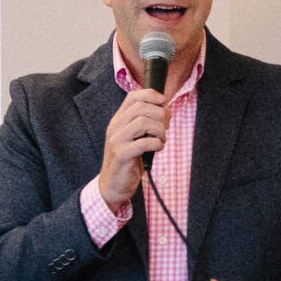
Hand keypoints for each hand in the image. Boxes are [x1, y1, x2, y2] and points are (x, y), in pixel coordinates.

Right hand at [96, 87, 169, 211]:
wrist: (113, 185)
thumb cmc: (129, 161)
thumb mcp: (135, 138)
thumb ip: (146, 123)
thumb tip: (167, 110)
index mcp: (118, 120)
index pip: (133, 96)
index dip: (151, 95)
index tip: (164, 103)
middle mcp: (115, 127)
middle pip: (141, 107)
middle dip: (160, 114)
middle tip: (166, 126)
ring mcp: (116, 140)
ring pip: (143, 122)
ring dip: (159, 130)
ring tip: (162, 139)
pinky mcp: (121, 155)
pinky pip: (144, 143)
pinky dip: (157, 144)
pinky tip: (158, 149)